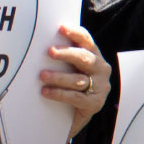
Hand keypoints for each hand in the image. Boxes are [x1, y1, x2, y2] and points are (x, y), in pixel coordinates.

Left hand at [39, 22, 110, 137]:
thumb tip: (42, 41)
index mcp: (94, 56)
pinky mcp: (95, 103)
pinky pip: (75, 97)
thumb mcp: (70, 68)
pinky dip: (59, 93)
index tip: (61, 28)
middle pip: (84, 58)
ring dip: (58, 77)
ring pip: (78, 79)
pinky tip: (46, 92)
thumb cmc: (71, 85)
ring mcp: (100, 87)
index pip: (86, 41)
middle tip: (50, 51)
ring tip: (42, 75)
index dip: (75, 34)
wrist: (77, 114)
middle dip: (66, 53)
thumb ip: (63, 56)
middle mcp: (101, 69)